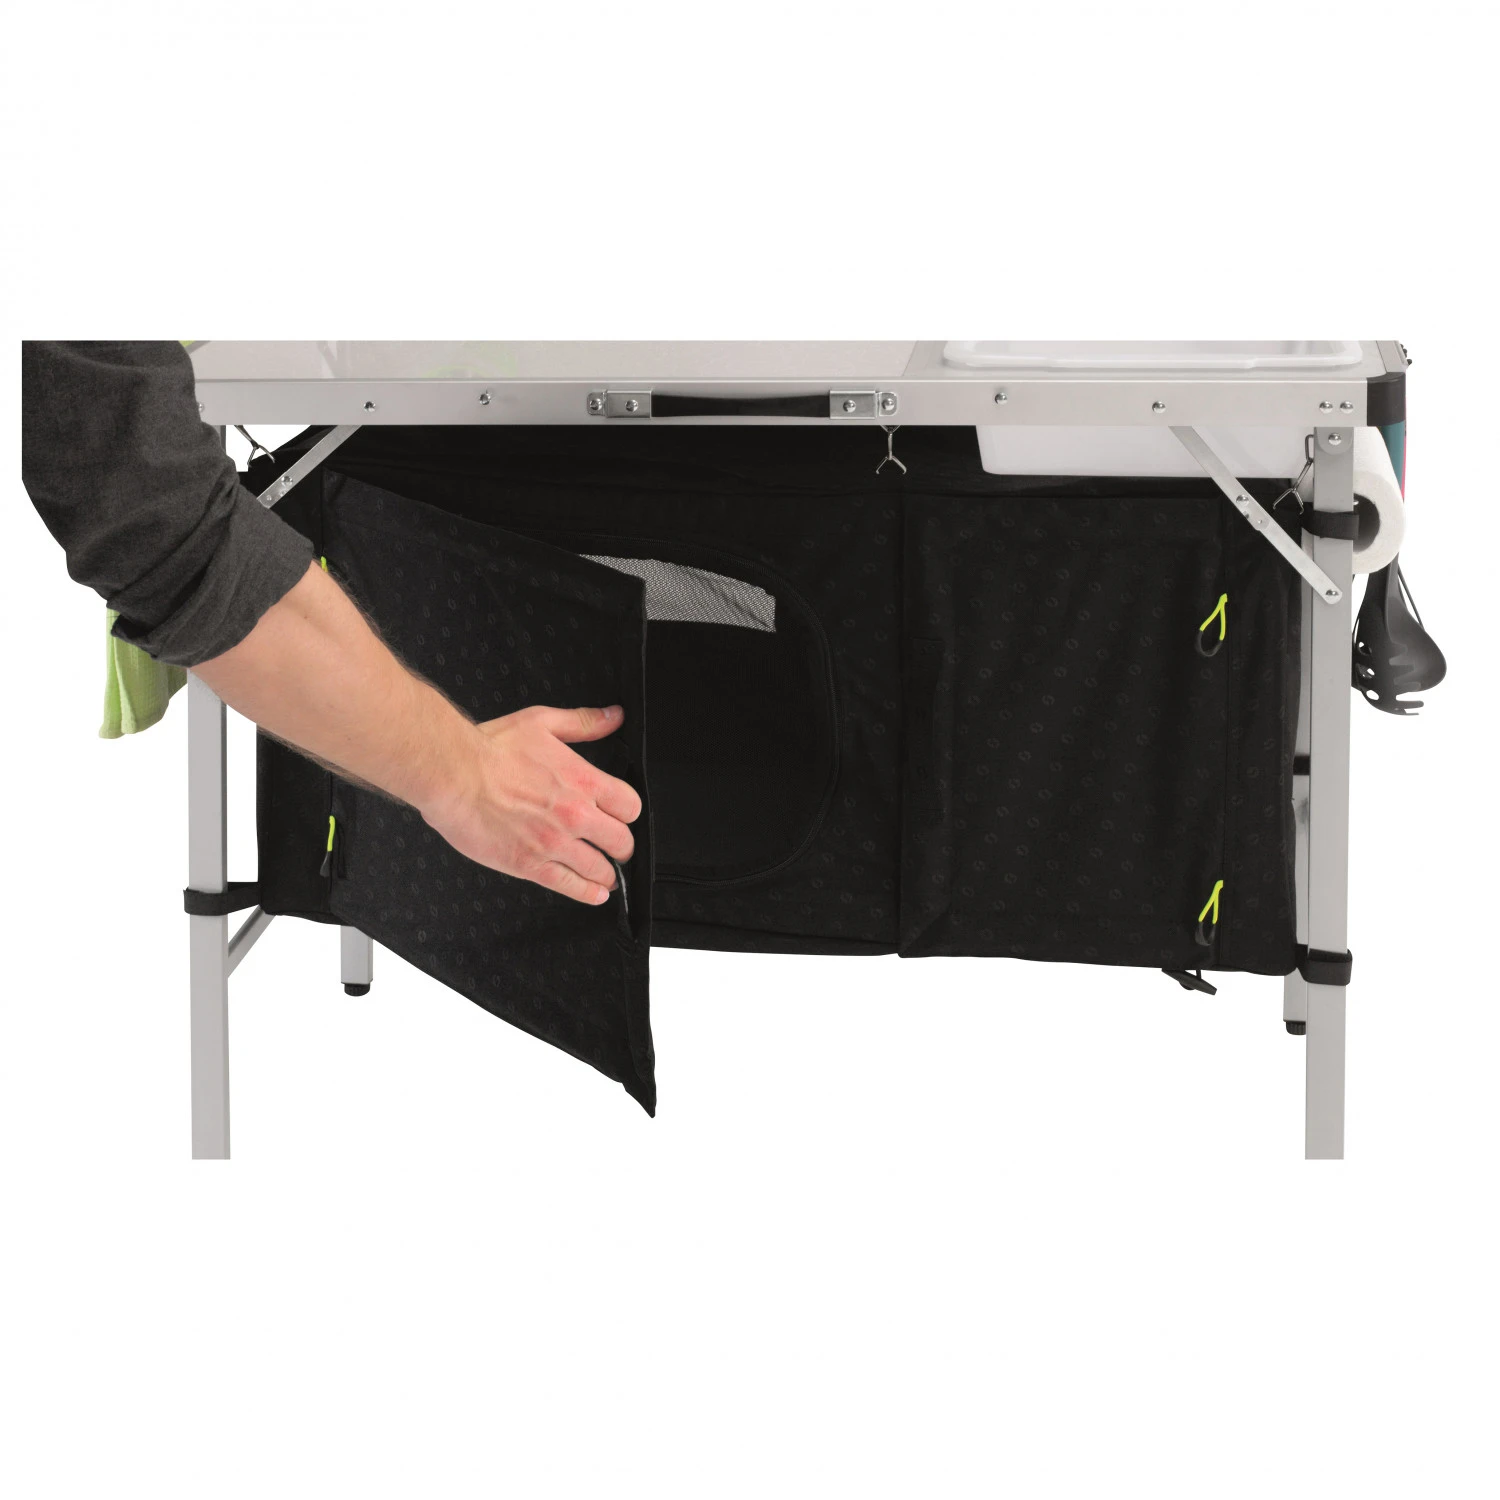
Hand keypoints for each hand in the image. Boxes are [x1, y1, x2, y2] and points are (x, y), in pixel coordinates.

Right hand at [418, 704, 641, 905]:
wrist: (453, 774)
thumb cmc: (489, 749)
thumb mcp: (542, 722)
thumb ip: (582, 723)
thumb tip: (612, 717)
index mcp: (582, 780)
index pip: (630, 806)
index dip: (627, 813)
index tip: (620, 816)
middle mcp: (575, 815)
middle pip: (622, 842)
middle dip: (621, 847)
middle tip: (614, 848)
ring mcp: (554, 843)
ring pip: (600, 870)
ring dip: (607, 875)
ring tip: (605, 875)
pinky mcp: (531, 865)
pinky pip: (571, 887)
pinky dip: (587, 893)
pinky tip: (594, 894)